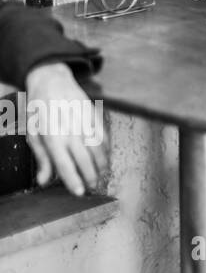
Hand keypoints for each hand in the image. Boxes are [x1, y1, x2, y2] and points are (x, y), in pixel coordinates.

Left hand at [24, 62, 107, 195]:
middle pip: (84, 159)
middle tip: (92, 188)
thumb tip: (43, 181)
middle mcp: (70, 130)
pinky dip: (107, 149)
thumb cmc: (38, 109)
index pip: (64, 164)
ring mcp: (84, 122)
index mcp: (52, 136)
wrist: (52, 80)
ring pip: (98, 149)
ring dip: (101, 165)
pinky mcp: (94, 115)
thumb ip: (41, 158)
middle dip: (90, 176)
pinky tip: (105, 158)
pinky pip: (104, 136)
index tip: (79, 192)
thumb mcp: (32, 133)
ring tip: (101, 176)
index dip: (73, 180)